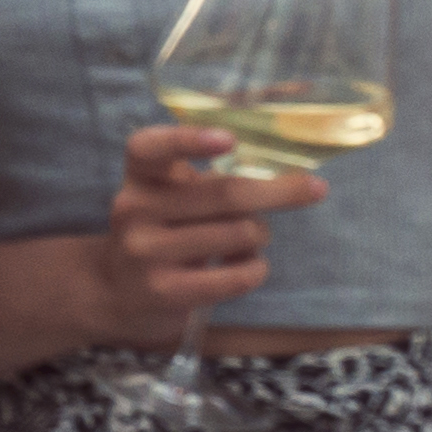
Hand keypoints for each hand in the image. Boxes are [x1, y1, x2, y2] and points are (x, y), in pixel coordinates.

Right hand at [82, 120, 306, 349]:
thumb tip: (287, 162)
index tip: (230, 139)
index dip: (189, 140)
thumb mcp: (169, 194)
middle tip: (314, 188)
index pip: (150, 147)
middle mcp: (135, 209)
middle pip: (223, 193)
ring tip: (251, 238)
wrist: (116, 292)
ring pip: (238, 233)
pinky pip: (236, 276)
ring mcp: (146, 252)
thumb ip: (208, 175)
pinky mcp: (164, 290)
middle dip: (279, 191)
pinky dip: (256, 269)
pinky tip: (248, 266)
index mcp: (140, 176)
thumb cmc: (164, 230)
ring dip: (260, 235)